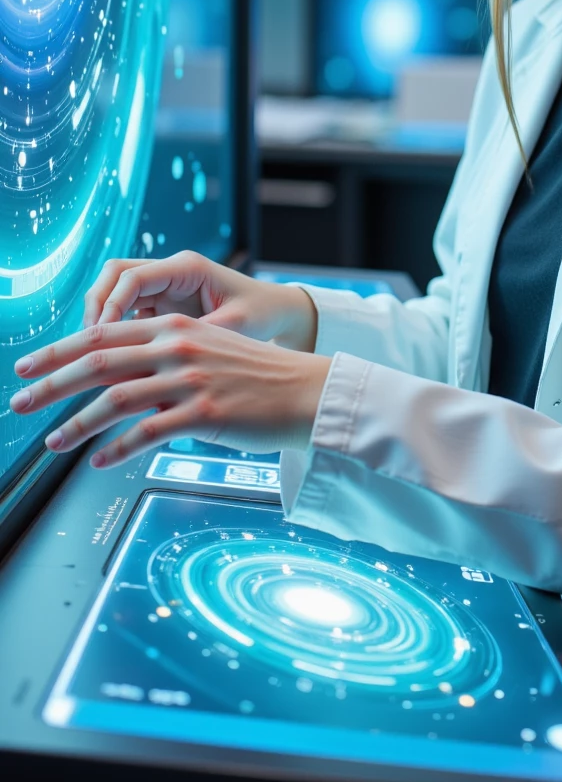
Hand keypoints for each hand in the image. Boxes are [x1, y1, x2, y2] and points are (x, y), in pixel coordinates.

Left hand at [10, 316, 331, 466]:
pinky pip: (148, 432)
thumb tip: (119, 378)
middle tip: (19, 402)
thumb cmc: (258, 375)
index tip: (28, 365)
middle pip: (99, 362)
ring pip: (116, 399)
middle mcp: (178, 346)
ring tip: (51, 443)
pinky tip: (98, 462)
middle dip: (51, 384)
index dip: (60, 350)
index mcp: (175, 327)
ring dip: (76, 424)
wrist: (306, 390)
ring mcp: (190, 379)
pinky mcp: (204, 413)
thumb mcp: (209, 349)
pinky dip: (117, 449)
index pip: (104, 333)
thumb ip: (164, 356)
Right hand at [83, 251, 317, 350]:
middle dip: (96, 305)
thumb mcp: (234, 326)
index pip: (132, 276)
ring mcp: (163, 287)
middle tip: (89, 344)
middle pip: (114, 275)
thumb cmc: (259, 314)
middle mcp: (170, 272)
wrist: (274, 312)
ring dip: (101, 317)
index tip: (101, 337)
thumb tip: (163, 363)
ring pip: (115, 291)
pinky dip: (114, 330)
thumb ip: (199, 338)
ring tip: (96, 353)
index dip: (110, 305)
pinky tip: (112, 360)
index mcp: (187, 267)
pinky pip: (126, 310)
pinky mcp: (161, 305)